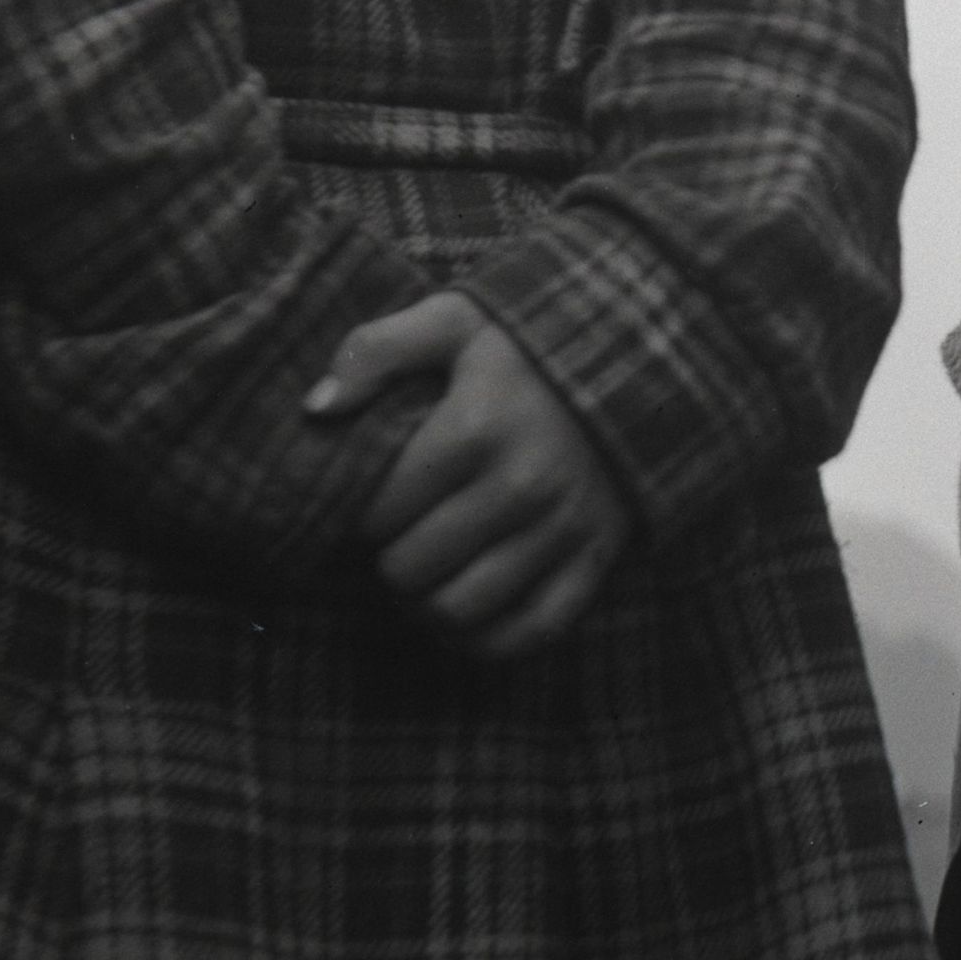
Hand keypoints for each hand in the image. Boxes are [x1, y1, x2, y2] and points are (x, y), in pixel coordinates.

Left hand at [306, 291, 631, 658]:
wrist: (644, 358)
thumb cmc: (530, 346)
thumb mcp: (456, 321)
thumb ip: (376, 349)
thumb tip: (316, 409)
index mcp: (477, 426)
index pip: (377, 511)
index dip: (361, 512)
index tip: (378, 495)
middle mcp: (521, 484)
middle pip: (409, 568)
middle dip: (390, 558)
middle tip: (399, 536)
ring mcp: (563, 527)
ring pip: (459, 609)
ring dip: (425, 603)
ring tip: (425, 573)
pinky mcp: (595, 558)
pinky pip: (528, 631)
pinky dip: (485, 639)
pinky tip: (465, 611)